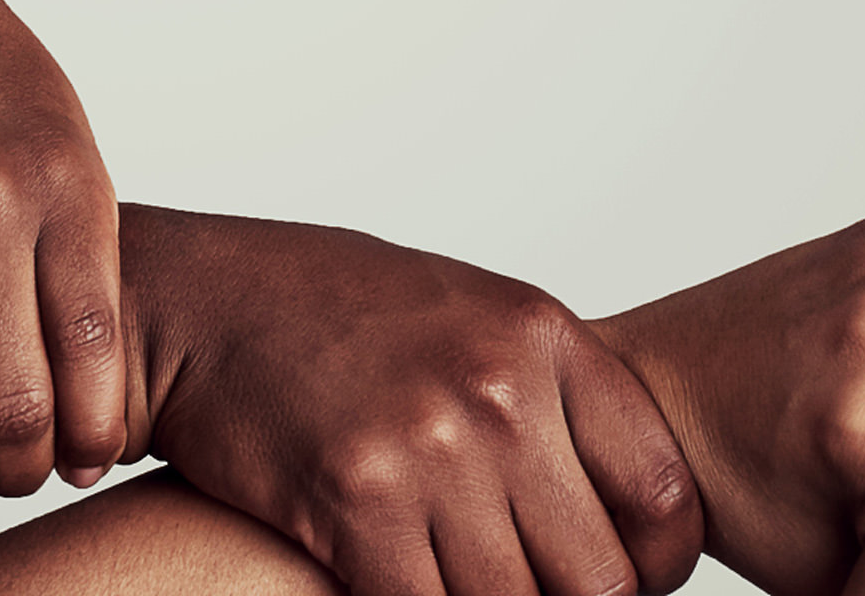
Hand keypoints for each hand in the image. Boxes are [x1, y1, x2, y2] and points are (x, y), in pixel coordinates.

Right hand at [126, 206, 703, 595]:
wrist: (200, 299)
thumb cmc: (333, 310)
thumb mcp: (469, 316)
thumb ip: (549, 399)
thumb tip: (624, 511)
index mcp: (542, 336)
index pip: (665, 495)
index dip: (656, 568)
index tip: (627, 582)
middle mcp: (497, 389)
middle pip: (599, 577)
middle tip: (531, 592)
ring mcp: (427, 446)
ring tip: (460, 581)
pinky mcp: (354, 501)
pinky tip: (398, 585)